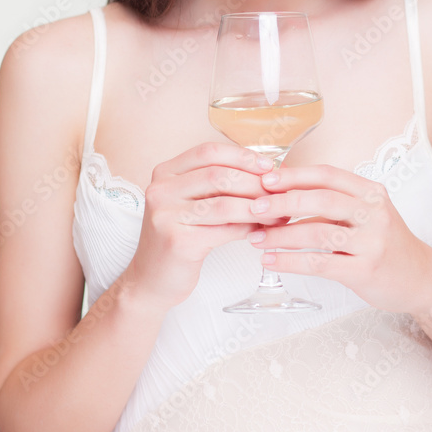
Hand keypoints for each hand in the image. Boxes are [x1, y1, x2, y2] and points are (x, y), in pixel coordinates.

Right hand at [124, 143, 288, 311]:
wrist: (152, 279)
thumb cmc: (180, 237)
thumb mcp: (192, 202)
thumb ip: (218, 184)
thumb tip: (267, 172)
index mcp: (165, 173)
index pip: (208, 152)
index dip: (241, 156)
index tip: (268, 166)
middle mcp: (161, 190)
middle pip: (218, 175)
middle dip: (254, 183)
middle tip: (279, 193)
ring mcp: (166, 215)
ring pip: (224, 203)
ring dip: (257, 208)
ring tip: (278, 214)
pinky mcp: (177, 241)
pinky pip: (224, 230)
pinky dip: (247, 229)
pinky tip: (261, 231)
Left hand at [247, 163, 431, 313]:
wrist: (422, 278)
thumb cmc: (385, 243)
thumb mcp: (368, 213)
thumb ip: (335, 203)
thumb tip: (283, 193)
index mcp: (372, 192)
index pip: (328, 175)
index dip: (294, 175)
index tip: (266, 179)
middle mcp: (375, 213)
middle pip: (320, 199)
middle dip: (282, 203)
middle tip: (254, 208)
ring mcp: (372, 242)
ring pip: (317, 232)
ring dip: (281, 235)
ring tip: (256, 238)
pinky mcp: (366, 270)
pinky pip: (320, 263)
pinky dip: (291, 261)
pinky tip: (272, 260)